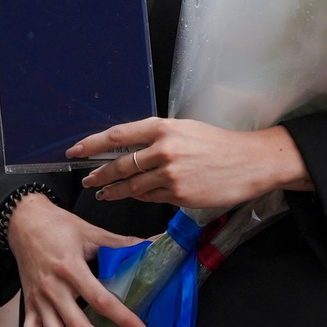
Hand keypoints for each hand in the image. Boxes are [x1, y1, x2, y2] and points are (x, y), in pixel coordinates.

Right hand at [7, 193, 152, 326]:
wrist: (22, 220)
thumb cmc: (59, 225)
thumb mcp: (91, 231)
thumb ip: (120, 243)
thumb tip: (153, 244)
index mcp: (71, 269)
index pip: (101, 301)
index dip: (124, 320)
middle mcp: (53, 289)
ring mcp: (39, 301)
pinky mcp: (29, 307)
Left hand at [70, 118, 312, 215]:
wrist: (250, 161)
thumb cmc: (219, 144)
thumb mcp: (186, 130)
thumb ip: (158, 138)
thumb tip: (132, 151)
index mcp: (164, 128)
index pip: (118, 135)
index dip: (93, 144)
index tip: (76, 151)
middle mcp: (164, 149)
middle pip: (120, 165)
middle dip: (99, 174)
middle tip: (87, 180)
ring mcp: (170, 174)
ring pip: (132, 186)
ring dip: (115, 191)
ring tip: (103, 193)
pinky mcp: (179, 195)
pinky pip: (150, 198)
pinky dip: (139, 198)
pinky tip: (132, 197)